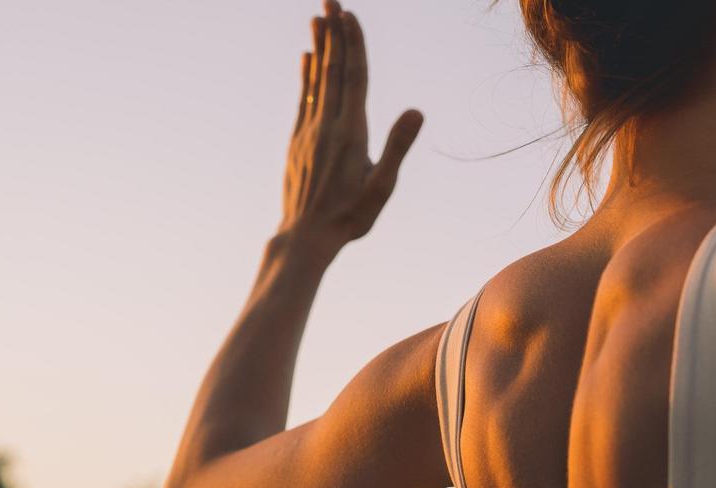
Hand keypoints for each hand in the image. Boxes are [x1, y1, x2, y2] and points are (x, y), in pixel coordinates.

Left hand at [277, 1, 424, 256]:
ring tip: (317, 17)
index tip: (349, 15)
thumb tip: (417, 110)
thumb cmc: (350, 216)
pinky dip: (306, 76)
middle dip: (333, 33)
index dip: (353, 44)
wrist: (306, 237)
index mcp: (351, 133)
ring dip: (318, 47)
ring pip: (315, 80)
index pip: (354, 77)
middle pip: (332, 70)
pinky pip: (303, 99)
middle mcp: (327, 125)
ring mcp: (309, 132)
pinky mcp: (298, 141)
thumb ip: (398, 146)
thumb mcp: (382, 186)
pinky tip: (306, 59)